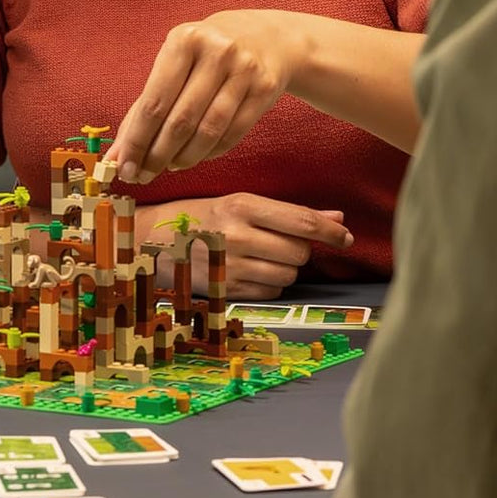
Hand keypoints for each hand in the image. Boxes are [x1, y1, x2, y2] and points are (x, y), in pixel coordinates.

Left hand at [109, 11, 309, 183]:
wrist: (266, 37)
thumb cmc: (204, 55)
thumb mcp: (173, 65)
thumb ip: (143, 108)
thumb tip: (117, 155)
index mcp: (184, 40)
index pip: (154, 102)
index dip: (137, 140)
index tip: (123, 167)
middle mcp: (216, 52)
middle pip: (180, 120)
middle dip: (157, 155)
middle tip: (142, 176)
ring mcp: (245, 70)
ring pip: (208, 131)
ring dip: (184, 158)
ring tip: (169, 166)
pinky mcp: (266, 89)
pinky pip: (232, 134)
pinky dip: (210, 153)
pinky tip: (195, 157)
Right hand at [140, 193, 353, 299]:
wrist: (150, 240)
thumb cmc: (201, 216)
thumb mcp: (240, 204)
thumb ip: (290, 213)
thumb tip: (339, 218)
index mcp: (240, 205)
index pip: (302, 222)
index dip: (331, 232)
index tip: (345, 236)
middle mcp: (236, 235)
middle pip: (299, 252)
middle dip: (298, 249)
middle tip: (278, 242)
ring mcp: (230, 266)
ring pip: (287, 276)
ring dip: (285, 269)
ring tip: (262, 257)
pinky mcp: (226, 290)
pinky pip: (271, 293)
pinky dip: (269, 286)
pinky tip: (250, 272)